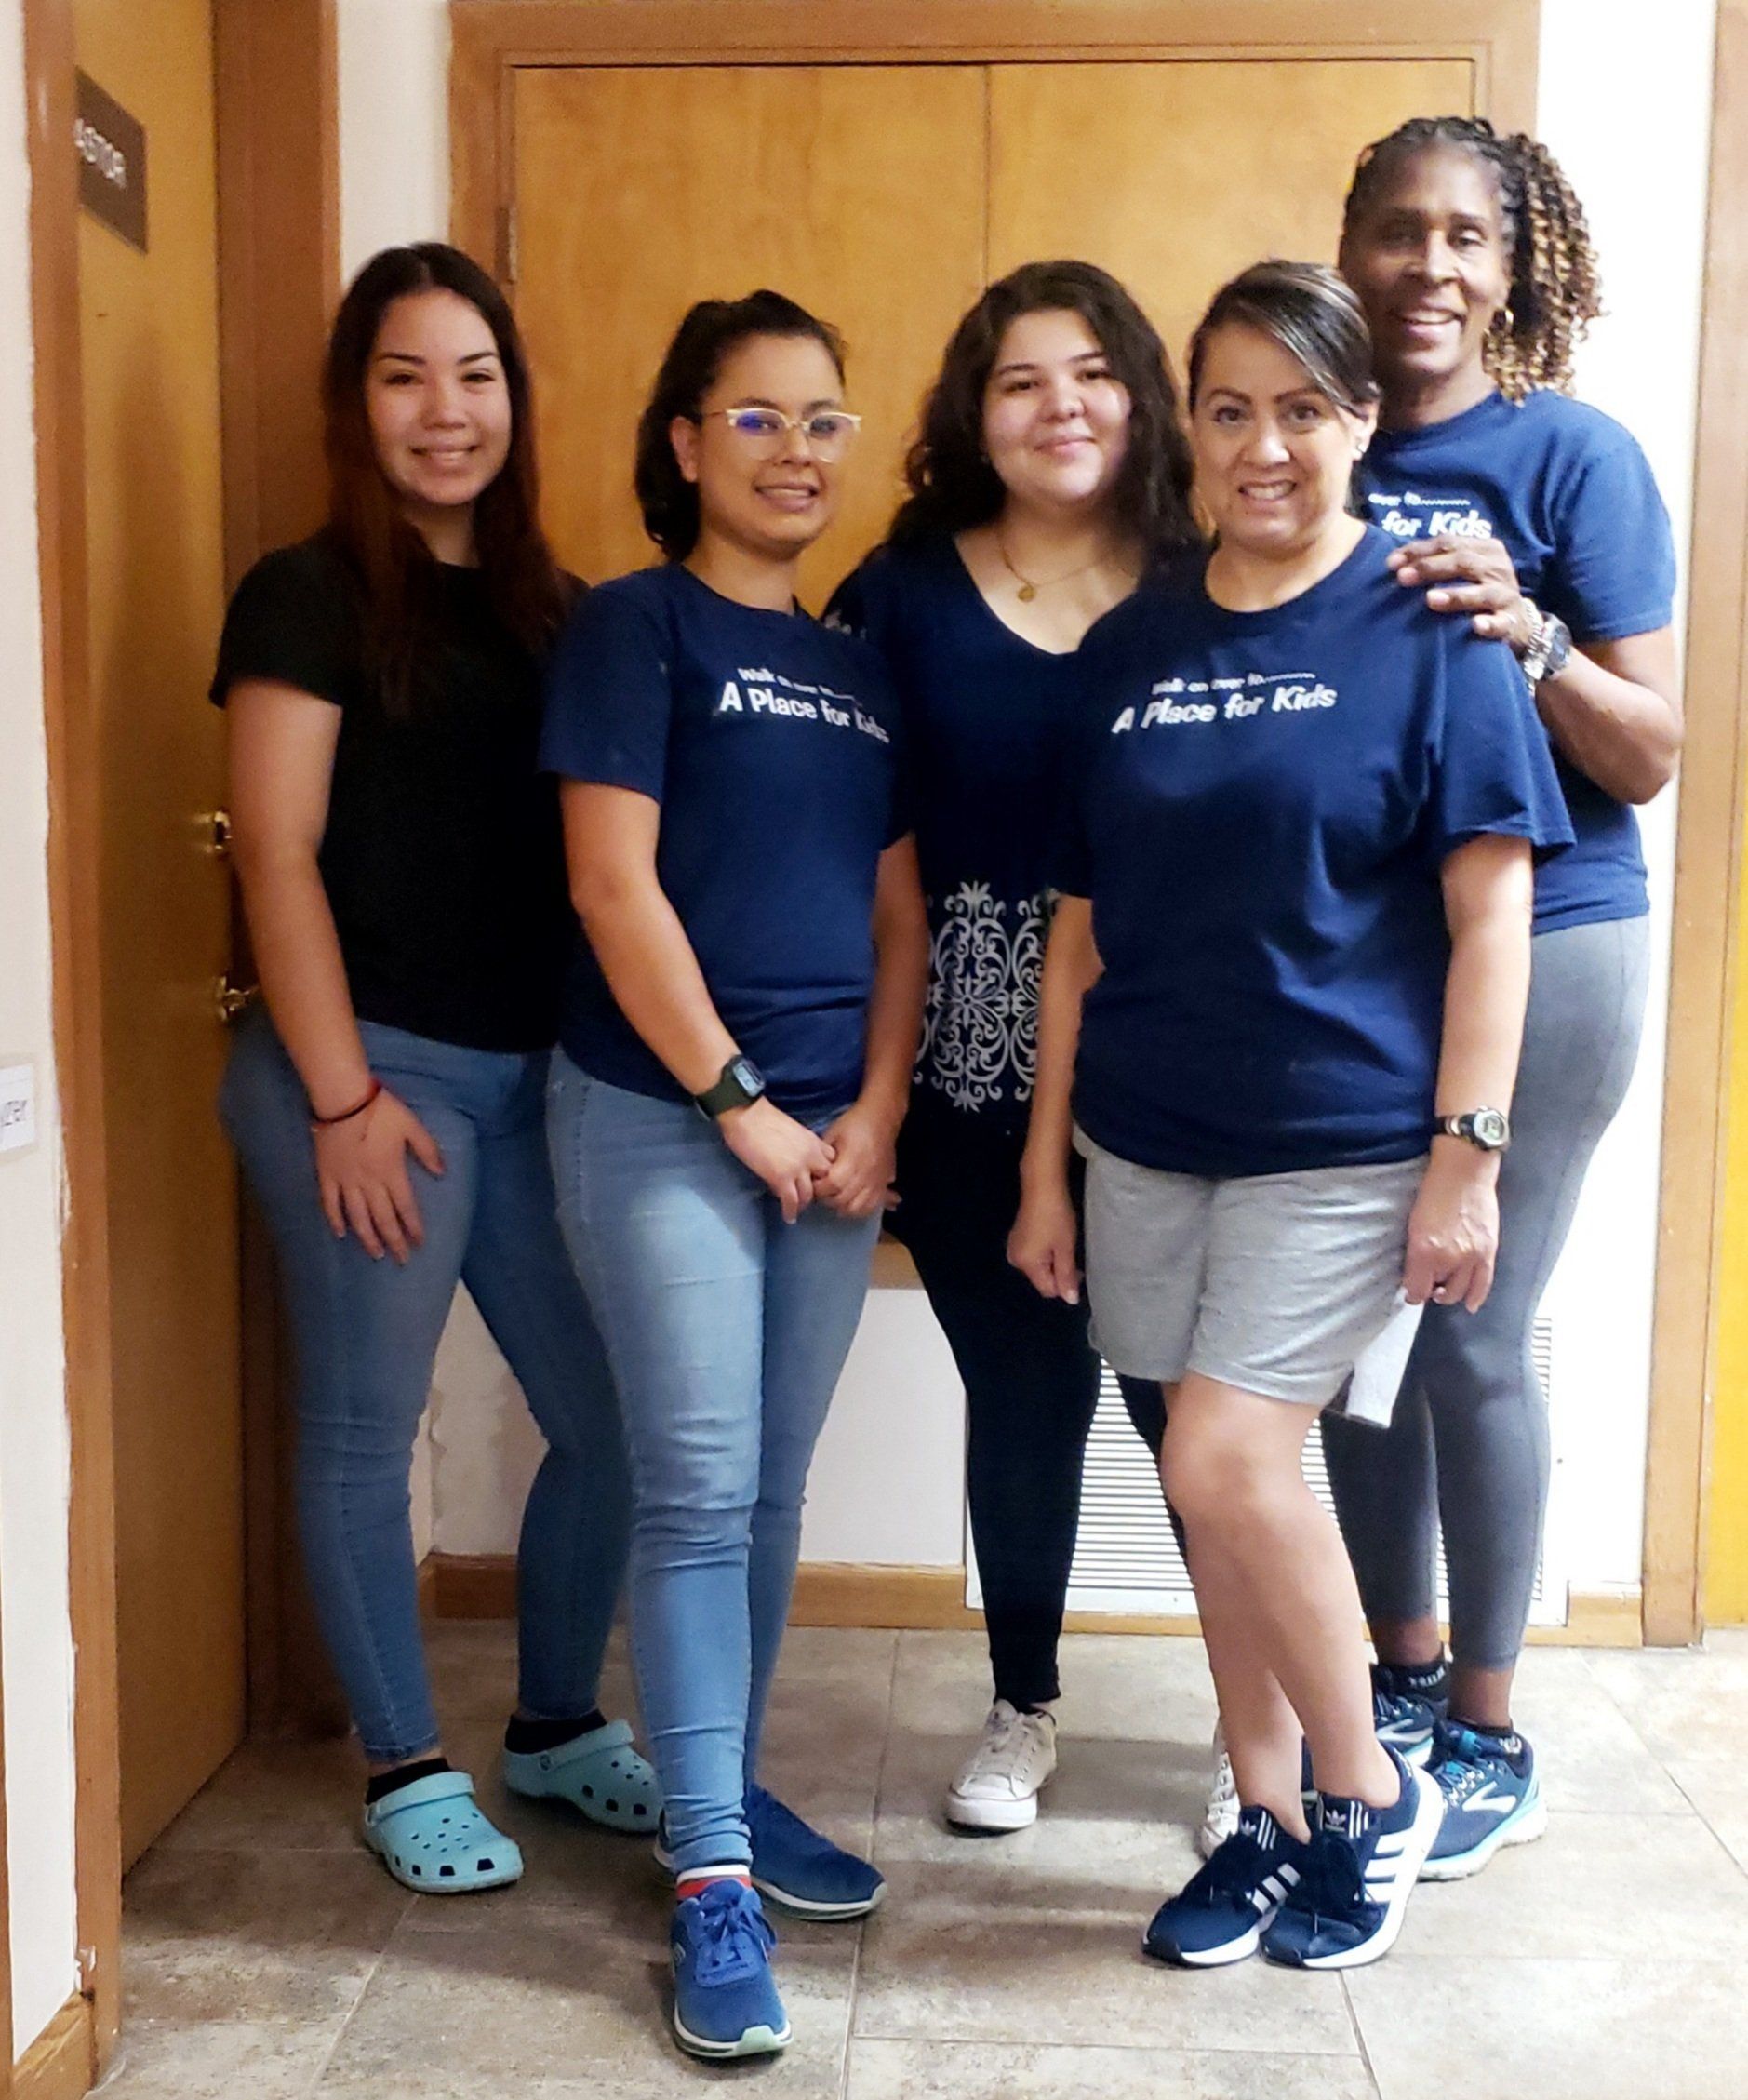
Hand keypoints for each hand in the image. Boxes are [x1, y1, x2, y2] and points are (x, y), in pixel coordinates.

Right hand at [314, 1088, 444, 1262]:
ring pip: (357, 1217)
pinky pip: (330, 1203)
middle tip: (400, 1260)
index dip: (412, 1227)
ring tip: (375, 1254)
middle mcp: (369, 1183)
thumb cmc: (381, 1110)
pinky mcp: (327, 1175)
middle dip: (393, 1241)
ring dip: (368, 1237)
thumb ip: (427, 1150)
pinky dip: (335, 1220)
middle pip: (382, 1218)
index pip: (405, 1207)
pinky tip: (341, 1234)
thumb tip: (442, 1174)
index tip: (419, 1244)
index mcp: (391, 1172)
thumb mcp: (412, 1126)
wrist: (342, 1099)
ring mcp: (345, 1181)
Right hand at [718, 1097, 834, 1222]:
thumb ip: (800, 1146)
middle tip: (808, 1196)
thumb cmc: (762, 1118)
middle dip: (818, 1191)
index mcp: (813, 1141)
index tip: (817, 1180)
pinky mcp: (781, 1178)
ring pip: (809, 1195)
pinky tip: (788, 1217)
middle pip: (825, 1181)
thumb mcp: (792, 1130)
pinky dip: (790, 1212)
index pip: (831, 1162)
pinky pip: (791, 1201)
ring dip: (803, 1204)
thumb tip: (794, 1162)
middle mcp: (811, 1156)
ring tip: (796, 1209)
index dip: (825, 1173)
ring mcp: (798, 1168)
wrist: (746, 1115)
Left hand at [813, 1099, 899, 1219]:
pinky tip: (850, 1202)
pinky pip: (871, 1207)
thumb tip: (812, 1174)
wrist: (882, 1117)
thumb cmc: (854, 1123)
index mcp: (853, 1159)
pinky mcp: (883, 1184)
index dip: (819, 1188)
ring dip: (842, 1207)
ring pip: (857, 1208)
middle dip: (827, 1198)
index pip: (833, 1184)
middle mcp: (866, 1173)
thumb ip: (822, 1156)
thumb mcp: (832, 1134)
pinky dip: (859, 1209)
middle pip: (843, 1199)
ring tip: (835, 1197)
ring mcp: (877, 1181)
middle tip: (821, 1191)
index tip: (813, 1182)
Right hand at [1008, 1177, 1081, 1302]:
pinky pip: (1033, 1256)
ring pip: (1038, 1267)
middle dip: (1058, 1273)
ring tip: (1063, 1244)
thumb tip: (1070, 1300)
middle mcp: (1015, 1260)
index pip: (1048, 1289)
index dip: (1065, 1284)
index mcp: (1026, 1264)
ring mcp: (1014, 1247)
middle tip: (1072, 1254)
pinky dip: (1045, 1253)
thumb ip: (1067, 1275)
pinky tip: (1053, 1238)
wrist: (1042, 1185)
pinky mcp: (1017, 1238)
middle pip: (1042, 1279)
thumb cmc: (1056, 1216)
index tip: (1079, 1269)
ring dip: (1053, 1262)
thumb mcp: (1065, 1248)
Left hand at [1388, 535, 1537, 652]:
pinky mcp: (1510, 621)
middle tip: (1403, 578)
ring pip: (1481, 592)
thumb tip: (1393, 563)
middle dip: (1431, 568)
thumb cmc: (1479, 589)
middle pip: (1464, 562)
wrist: (1517, 621)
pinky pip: (1500, 623)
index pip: (1450, 543)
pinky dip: (1488, 624)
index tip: (1391, 563)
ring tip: (1430, 599)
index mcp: (1486, 549)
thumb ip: (1438, 562)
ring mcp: (1505, 594)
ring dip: (1455, 595)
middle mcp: (1497, 568)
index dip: (1420, 550)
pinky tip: (1475, 625)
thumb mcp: (1464, 570)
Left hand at [1403, 1142, 1500, 1311]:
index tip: (1411, 1292)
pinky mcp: (1489, 1251)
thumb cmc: (1435, 1189)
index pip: (1417, 1288)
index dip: (1412, 1294)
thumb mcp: (1413, 1222)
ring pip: (1460, 1291)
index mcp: (1424, 1250)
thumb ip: (1414, 1251)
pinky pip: (1484, 1283)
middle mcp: (1449, 1258)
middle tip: (1426, 1288)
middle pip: (1438, 1292)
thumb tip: (1414, 1272)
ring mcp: (1472, 1256)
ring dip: (1450, 1295)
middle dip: (1430, 1293)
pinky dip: (1476, 1297)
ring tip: (1443, 1293)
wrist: (1465, 1170)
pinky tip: (1470, 1304)